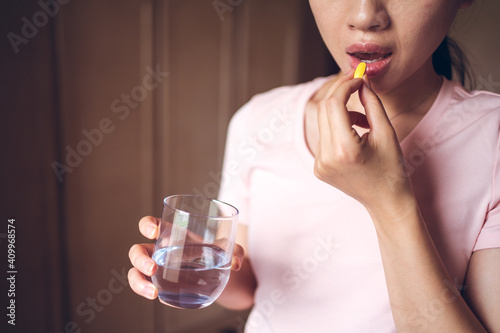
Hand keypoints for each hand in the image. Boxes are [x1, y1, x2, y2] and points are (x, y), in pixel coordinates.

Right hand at [127, 216, 244, 299]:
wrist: (223, 276)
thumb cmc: (219, 254)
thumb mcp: (229, 250)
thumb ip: (235, 251)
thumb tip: (237, 263)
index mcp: (173, 234)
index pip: (152, 224)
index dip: (147, 225)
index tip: (153, 231)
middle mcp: (160, 250)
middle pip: (138, 250)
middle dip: (140, 259)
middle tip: (154, 267)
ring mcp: (157, 269)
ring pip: (135, 272)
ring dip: (138, 281)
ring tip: (152, 292)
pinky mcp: (160, 285)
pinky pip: (146, 287)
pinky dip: (146, 292)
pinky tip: (158, 297)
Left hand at [313, 73, 413, 216]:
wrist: (385, 202)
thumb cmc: (392, 168)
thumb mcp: (386, 132)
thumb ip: (372, 104)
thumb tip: (361, 82)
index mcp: (344, 150)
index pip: (334, 104)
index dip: (345, 85)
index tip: (358, 77)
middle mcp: (325, 157)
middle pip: (324, 110)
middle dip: (341, 93)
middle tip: (358, 84)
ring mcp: (319, 164)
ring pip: (324, 122)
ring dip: (342, 112)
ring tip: (365, 122)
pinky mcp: (318, 167)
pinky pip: (324, 137)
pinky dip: (338, 128)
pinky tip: (356, 136)